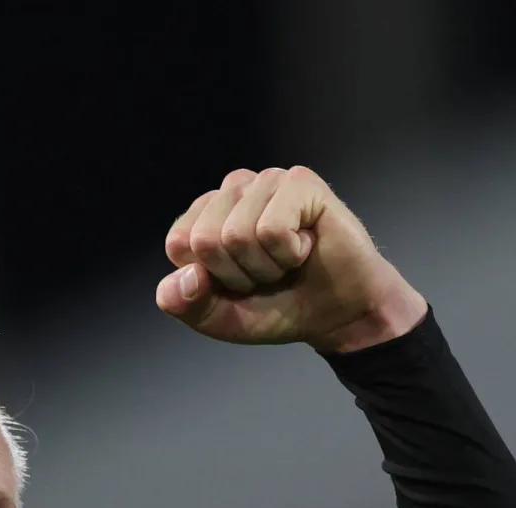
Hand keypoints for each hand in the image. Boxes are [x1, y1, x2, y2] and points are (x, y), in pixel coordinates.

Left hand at [155, 167, 426, 354]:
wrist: (337, 315)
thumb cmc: (279, 306)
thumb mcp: (218, 318)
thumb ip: (185, 303)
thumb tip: (186, 276)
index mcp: (206, 214)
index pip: (179, 243)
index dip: (209, 280)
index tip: (238, 283)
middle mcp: (233, 190)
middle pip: (205, 240)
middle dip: (237, 275)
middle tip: (267, 273)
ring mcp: (266, 181)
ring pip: (237, 235)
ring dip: (266, 267)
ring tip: (287, 261)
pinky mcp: (300, 182)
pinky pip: (272, 230)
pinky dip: (289, 254)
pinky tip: (306, 247)